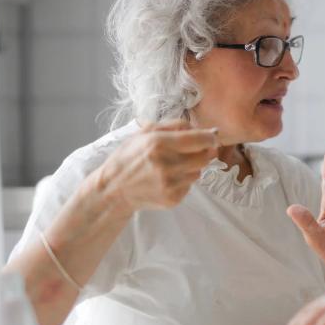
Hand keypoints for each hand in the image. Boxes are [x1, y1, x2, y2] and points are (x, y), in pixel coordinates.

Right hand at [94, 119, 217, 214]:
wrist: (113, 189)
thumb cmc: (129, 157)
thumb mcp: (145, 133)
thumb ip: (175, 125)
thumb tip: (203, 128)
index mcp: (158, 143)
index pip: (200, 139)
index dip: (210, 137)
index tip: (211, 136)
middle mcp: (166, 165)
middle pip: (205, 157)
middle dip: (204, 151)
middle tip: (194, 149)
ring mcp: (170, 184)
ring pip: (199, 172)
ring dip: (193, 166)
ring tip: (174, 165)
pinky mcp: (173, 198)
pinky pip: (190, 185)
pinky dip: (184, 180)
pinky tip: (168, 178)